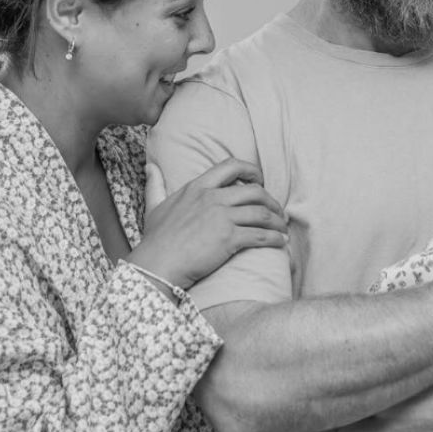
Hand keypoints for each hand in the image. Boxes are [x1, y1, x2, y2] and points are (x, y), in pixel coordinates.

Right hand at [130, 158, 286, 289]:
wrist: (157, 265)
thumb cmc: (155, 240)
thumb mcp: (154, 206)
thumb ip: (155, 185)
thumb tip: (150, 167)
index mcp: (197, 187)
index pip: (231, 166)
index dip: (251, 170)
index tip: (260, 180)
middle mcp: (212, 197)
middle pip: (254, 191)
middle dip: (271, 201)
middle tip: (277, 212)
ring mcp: (222, 217)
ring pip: (262, 212)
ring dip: (277, 221)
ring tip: (281, 228)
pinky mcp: (229, 238)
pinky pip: (261, 235)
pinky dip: (275, 238)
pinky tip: (280, 242)